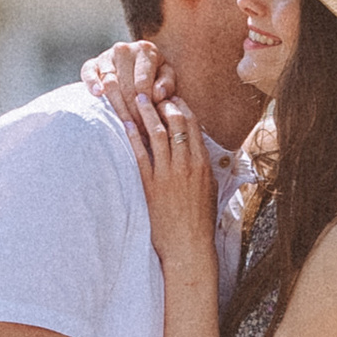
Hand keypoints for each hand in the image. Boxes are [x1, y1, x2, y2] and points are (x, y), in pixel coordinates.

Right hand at [82, 38, 166, 130]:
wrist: (135, 67)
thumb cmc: (155, 75)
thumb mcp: (167, 77)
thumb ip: (166, 84)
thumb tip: (158, 94)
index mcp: (145, 49)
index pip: (142, 82)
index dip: (145, 105)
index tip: (148, 123)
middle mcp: (124, 49)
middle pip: (125, 86)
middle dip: (131, 111)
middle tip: (137, 130)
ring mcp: (106, 55)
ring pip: (109, 83)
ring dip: (116, 106)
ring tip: (123, 124)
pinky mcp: (92, 63)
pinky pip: (88, 73)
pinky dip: (91, 83)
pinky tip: (97, 94)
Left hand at [125, 78, 217, 269]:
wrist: (189, 245)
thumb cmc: (200, 221)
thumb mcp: (210, 189)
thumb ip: (204, 167)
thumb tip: (198, 151)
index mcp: (203, 164)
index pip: (193, 126)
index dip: (181, 108)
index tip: (172, 98)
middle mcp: (187, 164)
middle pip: (175, 123)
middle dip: (163, 103)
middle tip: (153, 91)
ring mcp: (168, 174)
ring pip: (157, 134)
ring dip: (146, 113)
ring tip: (137, 97)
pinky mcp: (151, 185)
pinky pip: (141, 154)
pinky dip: (133, 136)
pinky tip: (126, 123)